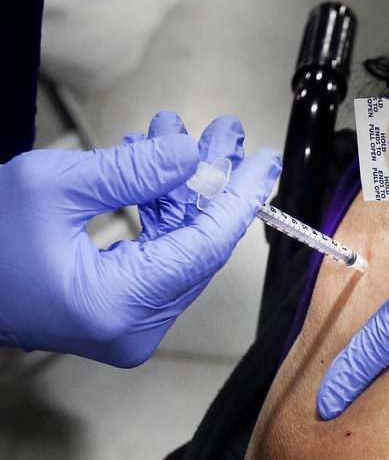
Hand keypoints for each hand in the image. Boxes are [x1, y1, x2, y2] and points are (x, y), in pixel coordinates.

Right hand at [0, 113, 280, 366]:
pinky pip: (154, 256)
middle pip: (196, 245)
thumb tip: (191, 154)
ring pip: (178, 247)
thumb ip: (131, 170)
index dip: (239, 197)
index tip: (264, 160)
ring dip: (182, 189)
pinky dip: (157, 211)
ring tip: (181, 134)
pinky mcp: (112, 314)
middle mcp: (131, 328)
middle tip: (224, 132)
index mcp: (118, 307)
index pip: (204, 247)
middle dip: (210, 182)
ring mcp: (123, 326)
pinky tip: (153, 165)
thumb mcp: (52, 186)